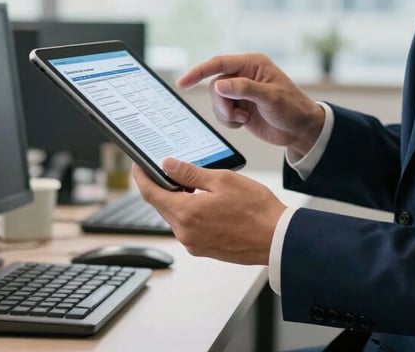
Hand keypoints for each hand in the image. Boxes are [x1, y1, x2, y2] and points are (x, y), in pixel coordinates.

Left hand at [132, 160, 285, 264]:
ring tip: (194, 182)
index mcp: (187, 213)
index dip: (142, 177)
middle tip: (169, 167)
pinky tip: (205, 200)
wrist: (276, 238)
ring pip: (176, 216)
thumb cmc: (255, 209)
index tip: (138, 165)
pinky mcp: (204, 249)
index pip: (151, 193)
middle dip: (162, 186)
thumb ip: (191, 172)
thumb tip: (167, 165)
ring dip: (179, 198)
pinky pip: (188, 226)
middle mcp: (185, 233)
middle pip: (162, 205)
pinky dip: (190, 211)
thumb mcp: (222, 180)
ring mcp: (194, 244)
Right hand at [176, 53, 325, 155]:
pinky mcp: (239, 106)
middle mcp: (244, 74)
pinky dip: (228, 121)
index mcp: (253, 64)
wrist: (301, 129)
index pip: (219, 63)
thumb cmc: (292, 108)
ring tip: (243, 119)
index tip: (183, 83)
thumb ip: (244, 89)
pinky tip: (244, 122)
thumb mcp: (271, 97)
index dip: (199, 72)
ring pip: (216, 100)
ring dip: (225, 114)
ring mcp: (241, 91)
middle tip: (238, 115)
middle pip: (214, 85)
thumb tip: (218, 84)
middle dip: (222, 104)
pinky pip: (221, 112)